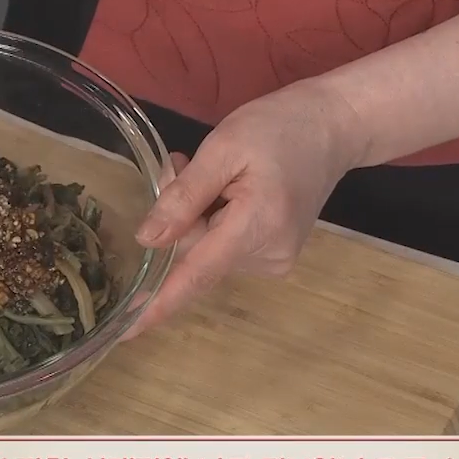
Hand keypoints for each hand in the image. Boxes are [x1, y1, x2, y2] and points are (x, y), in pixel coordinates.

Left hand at [124, 81, 366, 338]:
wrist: (334, 126)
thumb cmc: (278, 128)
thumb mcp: (223, 148)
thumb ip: (184, 196)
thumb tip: (147, 241)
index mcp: (256, 227)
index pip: (196, 275)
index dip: (158, 304)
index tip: (125, 332)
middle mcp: (267, 257)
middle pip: (194, 255)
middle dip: (176, 218)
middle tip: (179, 167)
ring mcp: (273, 261)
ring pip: (205, 252)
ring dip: (194, 218)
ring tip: (211, 173)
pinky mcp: (273, 258)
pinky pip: (222, 249)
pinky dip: (212, 224)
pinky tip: (226, 192)